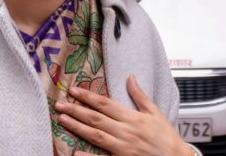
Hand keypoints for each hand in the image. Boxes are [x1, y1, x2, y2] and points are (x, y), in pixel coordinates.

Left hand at [54, 76, 192, 155]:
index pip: (105, 104)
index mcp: (132, 118)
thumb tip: (130, 77)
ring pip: (96, 136)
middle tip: (59, 104)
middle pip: (96, 118)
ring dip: (77, 127)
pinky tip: (74, 153)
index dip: (88, 96)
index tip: (73, 90)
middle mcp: (125, 132)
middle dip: (76, 110)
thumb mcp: (155, 113)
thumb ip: (140, 96)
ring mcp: (122, 148)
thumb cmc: (166, 137)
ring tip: (63, 119)